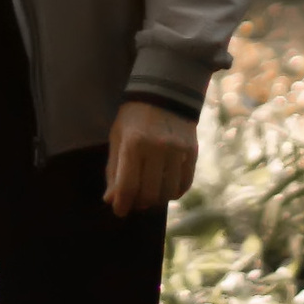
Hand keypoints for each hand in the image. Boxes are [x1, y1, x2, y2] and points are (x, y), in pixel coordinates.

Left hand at [104, 98, 198, 218]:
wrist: (165, 92)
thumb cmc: (133, 118)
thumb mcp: (118, 138)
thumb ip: (114, 170)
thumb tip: (111, 200)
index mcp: (133, 143)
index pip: (128, 186)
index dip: (122, 204)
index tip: (119, 211)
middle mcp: (157, 147)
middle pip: (149, 193)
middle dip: (139, 203)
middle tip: (135, 201)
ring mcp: (177, 150)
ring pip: (168, 192)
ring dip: (157, 200)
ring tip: (150, 194)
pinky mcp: (192, 151)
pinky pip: (184, 184)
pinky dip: (174, 192)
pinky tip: (166, 188)